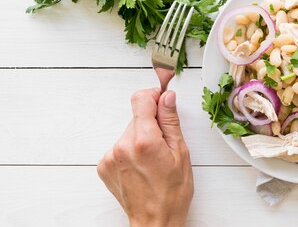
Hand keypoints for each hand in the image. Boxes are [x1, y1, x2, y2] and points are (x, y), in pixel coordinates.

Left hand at [97, 89, 193, 226]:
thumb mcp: (180, 153)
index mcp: (144, 141)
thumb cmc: (172, 193)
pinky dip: (130, 151)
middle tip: (165, 143)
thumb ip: (170, 121)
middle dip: (151, 123)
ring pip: (128, 132)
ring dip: (141, 138)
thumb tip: (167, 98)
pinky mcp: (104, 165)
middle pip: (136, 117)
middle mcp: (122, 146)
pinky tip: (142, 166)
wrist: (155, 221)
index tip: (162, 100)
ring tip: (153, 159)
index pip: (141, 99)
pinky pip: (119, 146)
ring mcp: (110, 156)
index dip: (153, 96)